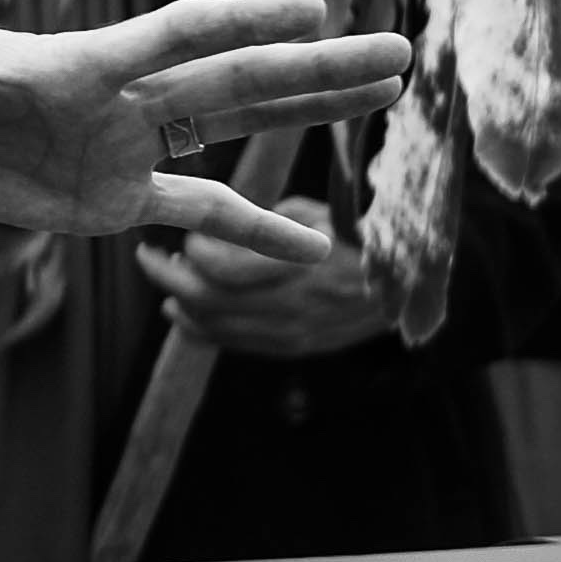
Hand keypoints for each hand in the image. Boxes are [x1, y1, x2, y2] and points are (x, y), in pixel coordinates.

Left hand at [0, 0, 412, 278]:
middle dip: (312, 67)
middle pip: (232, 79)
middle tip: (398, 52)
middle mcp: (118, 98)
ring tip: (389, 97)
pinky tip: (312, 250)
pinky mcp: (113, 196)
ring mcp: (125, 146)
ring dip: (309, 115)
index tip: (312, 3)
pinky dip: (251, 230)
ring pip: (234, 129)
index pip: (171, 36)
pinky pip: (197, 212)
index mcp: (77, 62)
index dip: (236, 21)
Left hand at [140, 227, 404, 363]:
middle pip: (210, 302)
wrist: (413, 283)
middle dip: (168, 279)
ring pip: (218, 329)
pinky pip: (239, 345)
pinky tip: (187, 316)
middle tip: (148, 258)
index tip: (186, 234)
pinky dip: (205, 332)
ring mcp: (300, 332)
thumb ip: (260, 225)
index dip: (194, 252)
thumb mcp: (313, 213)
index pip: (224, 268)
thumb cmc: (357, 233)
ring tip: (166, 289)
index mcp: (305, 264)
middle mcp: (299, 305)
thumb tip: (207, 234)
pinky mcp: (300, 348)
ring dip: (182, 309)